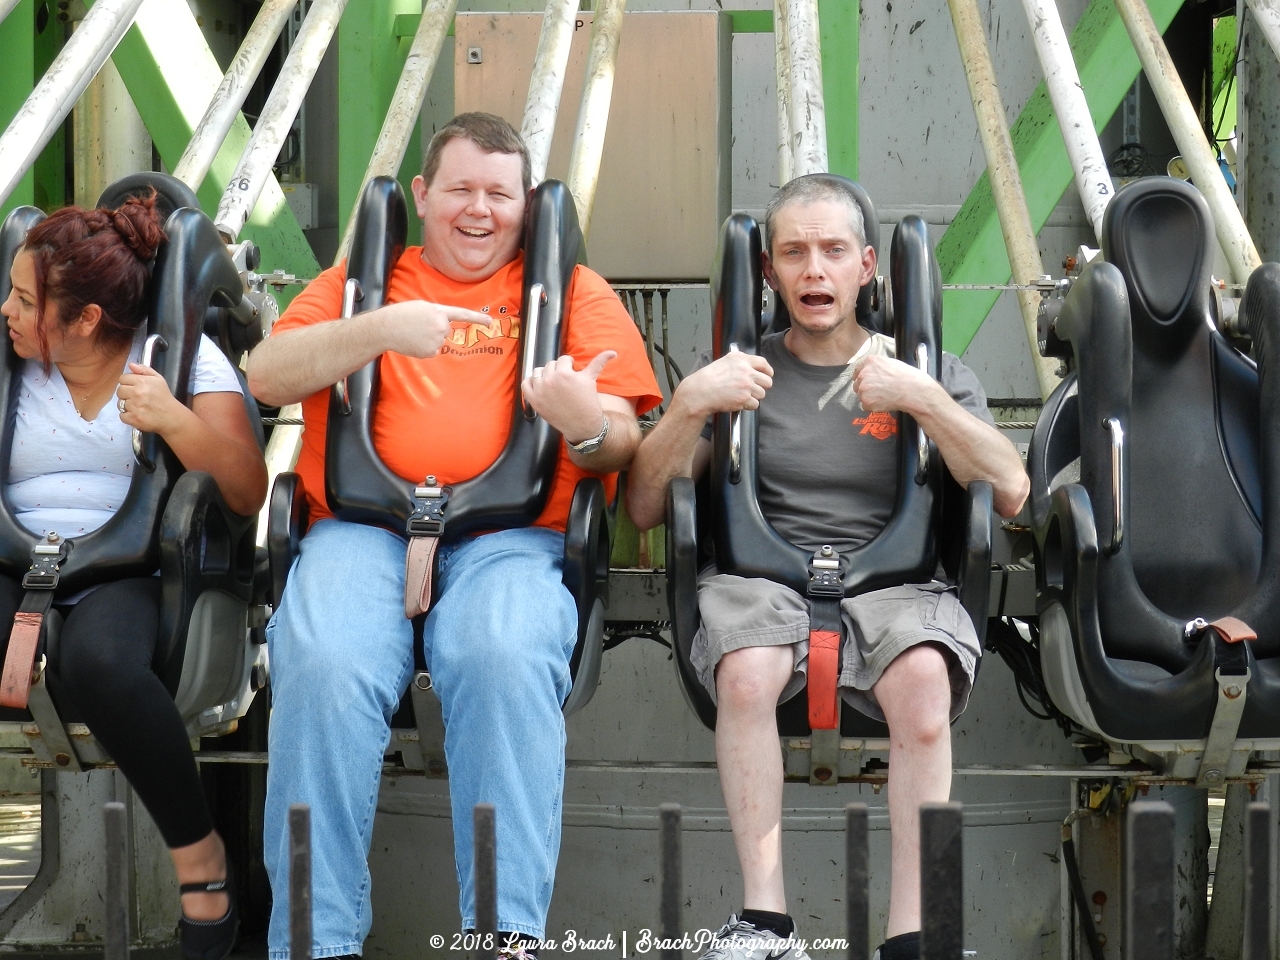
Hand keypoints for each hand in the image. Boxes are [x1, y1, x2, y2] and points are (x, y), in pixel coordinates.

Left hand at [117, 363, 186, 433]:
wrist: (172, 417)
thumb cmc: (164, 397)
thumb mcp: (159, 379)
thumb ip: (144, 370)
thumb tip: (131, 365)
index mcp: (142, 381)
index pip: (123, 379)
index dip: (128, 383)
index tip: (135, 387)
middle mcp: (137, 393)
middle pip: (119, 391)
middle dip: (126, 394)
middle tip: (137, 398)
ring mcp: (134, 406)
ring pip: (120, 404)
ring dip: (127, 405)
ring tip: (138, 407)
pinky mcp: (133, 418)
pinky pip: (122, 415)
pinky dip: (128, 416)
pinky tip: (137, 414)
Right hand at [375, 300, 491, 358]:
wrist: (386, 328)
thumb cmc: (401, 314)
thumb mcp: (421, 306)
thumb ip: (436, 313)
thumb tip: (444, 325)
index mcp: (438, 311)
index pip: (462, 314)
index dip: (477, 318)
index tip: (490, 321)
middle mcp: (441, 326)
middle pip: (445, 330)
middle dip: (435, 328)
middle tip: (418, 325)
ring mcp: (436, 340)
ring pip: (439, 341)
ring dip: (428, 338)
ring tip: (413, 333)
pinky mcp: (430, 352)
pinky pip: (432, 351)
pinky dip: (424, 348)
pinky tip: (414, 342)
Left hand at [522, 351, 614, 442]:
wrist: (582, 425)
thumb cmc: (588, 403)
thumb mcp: (591, 380)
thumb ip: (599, 362)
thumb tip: (613, 352)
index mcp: (565, 374)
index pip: (563, 360)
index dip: (569, 366)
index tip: (572, 375)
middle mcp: (551, 380)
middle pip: (550, 365)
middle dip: (558, 371)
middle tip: (564, 382)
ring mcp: (540, 390)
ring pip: (537, 371)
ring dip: (544, 375)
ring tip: (553, 384)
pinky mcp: (534, 400)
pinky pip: (526, 383)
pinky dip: (531, 383)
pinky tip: (540, 387)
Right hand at [675, 351, 773, 417]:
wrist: (700, 392)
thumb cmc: (708, 379)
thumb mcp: (723, 362)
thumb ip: (739, 363)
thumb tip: (752, 368)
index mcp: (740, 359)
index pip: (763, 363)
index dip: (767, 371)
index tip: (767, 375)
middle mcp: (745, 370)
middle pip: (767, 381)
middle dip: (761, 387)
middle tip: (751, 390)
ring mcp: (746, 385)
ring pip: (762, 394)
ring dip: (753, 397)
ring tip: (740, 396)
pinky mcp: (744, 398)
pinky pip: (755, 404)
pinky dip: (747, 406)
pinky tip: (737, 402)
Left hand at [852, 353, 937, 412]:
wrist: (913, 391)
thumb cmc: (908, 377)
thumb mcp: (891, 363)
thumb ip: (878, 366)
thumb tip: (872, 371)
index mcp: (870, 361)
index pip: (858, 370)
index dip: (861, 377)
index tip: (865, 381)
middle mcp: (864, 373)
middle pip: (857, 383)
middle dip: (866, 388)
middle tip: (878, 391)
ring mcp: (864, 388)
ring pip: (861, 395)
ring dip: (869, 397)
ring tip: (884, 396)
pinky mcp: (866, 401)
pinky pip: (865, 406)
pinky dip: (872, 406)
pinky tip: (884, 402)